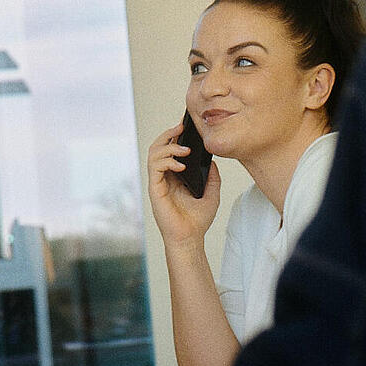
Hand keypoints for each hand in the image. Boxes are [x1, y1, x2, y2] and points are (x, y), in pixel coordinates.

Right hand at [147, 122, 220, 248]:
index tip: (186, 126)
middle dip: (168, 134)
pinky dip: (167, 161)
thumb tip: (211, 159)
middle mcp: (164, 177)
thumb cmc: (198, 219)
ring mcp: (158, 182)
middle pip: (158, 147)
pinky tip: (181, 166)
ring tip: (185, 149)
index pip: (169, 149)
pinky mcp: (155, 189)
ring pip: (154, 153)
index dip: (174, 136)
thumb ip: (212, 175)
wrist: (191, 238)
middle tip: (181, 127)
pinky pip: (155, 167)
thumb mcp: (212, 192)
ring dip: (168, 146)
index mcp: (174, 176)